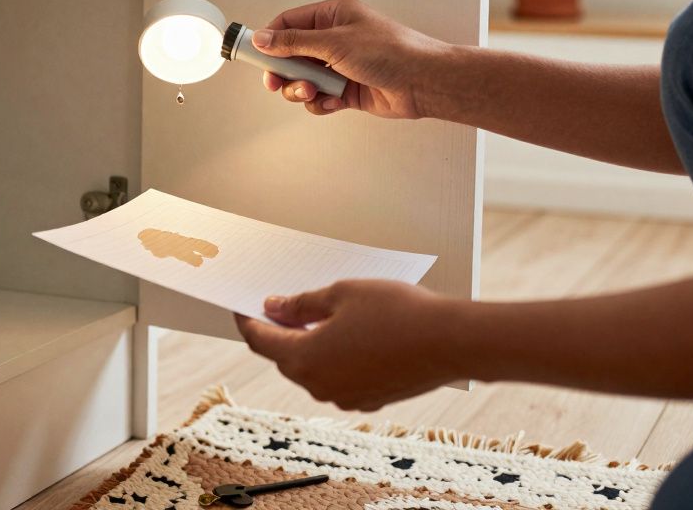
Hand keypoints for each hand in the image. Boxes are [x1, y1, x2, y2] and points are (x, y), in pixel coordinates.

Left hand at [234, 280, 462, 410]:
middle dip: (280, 332)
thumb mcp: (341, 294)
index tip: (242, 306)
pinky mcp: (369, 399)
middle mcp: (319, 385)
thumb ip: (301, 304)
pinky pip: (339, 377)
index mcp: (304, 359)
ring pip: (313, 370)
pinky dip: (336, 358)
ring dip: (310, 345)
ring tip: (320, 315)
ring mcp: (344, 396)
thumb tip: (273, 309)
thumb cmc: (396, 312)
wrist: (450, 342)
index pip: (260, 341)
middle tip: (283, 304)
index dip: (248, 321)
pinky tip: (349, 335)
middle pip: (285, 358)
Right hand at [252, 0, 447, 117]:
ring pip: (302, 79)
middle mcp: (334, 39)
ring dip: (302, 89)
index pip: (289, 23)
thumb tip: (263, 38)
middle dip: (283, 71)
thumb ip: (295, 42)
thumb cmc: (391, 52)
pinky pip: (319, 97)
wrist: (423, 82)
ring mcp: (339, 65)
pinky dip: (321, 102)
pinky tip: (335, 101)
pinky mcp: (345, 89)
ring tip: (314, 92)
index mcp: (332, 16)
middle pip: (291, 54)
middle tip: (277, 82)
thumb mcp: (335, 42)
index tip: (254, 55)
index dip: (269, 38)